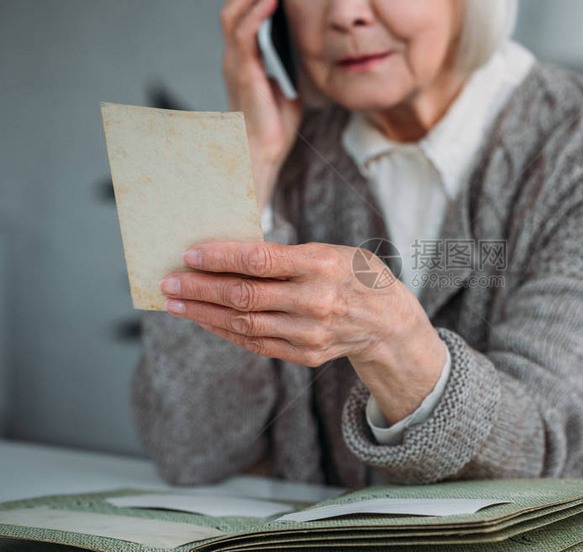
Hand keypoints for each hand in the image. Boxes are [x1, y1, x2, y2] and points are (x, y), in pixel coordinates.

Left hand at [159, 241, 448, 423]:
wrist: (389, 322)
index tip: (189, 254)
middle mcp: (316, 301)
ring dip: (204, 313)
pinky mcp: (305, 354)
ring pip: (244, 324)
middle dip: (201, 288)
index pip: (261, 260)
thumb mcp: (332, 252)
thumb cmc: (355, 275)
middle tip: (169, 282)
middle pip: (245, 295)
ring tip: (176, 303)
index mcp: (323, 266)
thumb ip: (288, 256)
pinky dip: (226, 331)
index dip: (221, 258)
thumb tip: (231, 257)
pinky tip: (205, 321)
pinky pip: (256, 344)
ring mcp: (310, 332)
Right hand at [221, 0, 302, 212]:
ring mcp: (235, 63)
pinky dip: (255, 14)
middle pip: (234, 4)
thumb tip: (303, 42)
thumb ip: (288, 62)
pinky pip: (243, 36)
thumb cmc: (274, 126)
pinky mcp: (242, 74)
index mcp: (244, 57)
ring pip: (234, 13)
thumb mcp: (287, 85)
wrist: (262, 155)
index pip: (243, 11)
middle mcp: (234, 55)